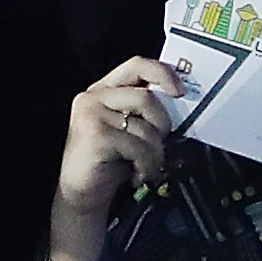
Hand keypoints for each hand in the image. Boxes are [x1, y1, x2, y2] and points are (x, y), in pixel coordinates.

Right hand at [53, 51, 182, 224]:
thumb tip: (178, 101)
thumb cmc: (109, 162)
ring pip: (144, 126)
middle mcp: (93, 96)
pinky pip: (137, 147)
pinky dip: (145, 165)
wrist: (81, 195)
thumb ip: (143, 111)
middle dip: (162, 124)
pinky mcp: (95, 135)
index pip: (137, 65)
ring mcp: (91, 114)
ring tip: (149, 167)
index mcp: (104, 89)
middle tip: (159, 144)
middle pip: (146, 97)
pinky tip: (137, 176)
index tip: (180, 92)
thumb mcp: (128, 128)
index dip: (162, 73)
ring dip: (155, 153)